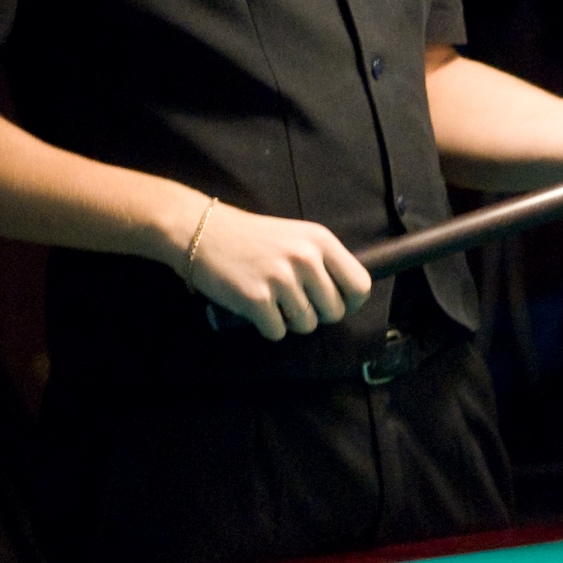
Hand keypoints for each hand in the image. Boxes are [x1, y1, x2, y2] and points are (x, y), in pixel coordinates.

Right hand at [181, 201, 373, 341]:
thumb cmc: (251, 237)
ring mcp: (281, 279)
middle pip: (335, 311)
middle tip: (295, 303)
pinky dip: (267, 326)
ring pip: (307, 325)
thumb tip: (345, 298)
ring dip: (290, 321)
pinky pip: (278, 332)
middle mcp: (305, 259)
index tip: (335, 304)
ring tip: (272, 300)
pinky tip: (255, 307)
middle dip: (317, 314)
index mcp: (321, 241)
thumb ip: (322, 261)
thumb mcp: (296, 237)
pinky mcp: (257, 299)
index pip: (360, 285)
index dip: (350, 302)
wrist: (202, 231)